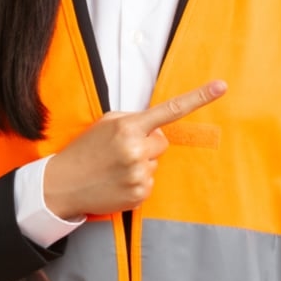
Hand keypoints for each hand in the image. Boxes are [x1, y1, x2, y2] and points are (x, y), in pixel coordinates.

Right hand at [42, 80, 227, 218]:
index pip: (170, 110)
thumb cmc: (85, 151)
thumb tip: (159, 127)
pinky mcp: (139, 194)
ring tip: (114, 168)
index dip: (199, 97)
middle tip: (120, 152)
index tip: (221, 86)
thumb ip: (134, 121)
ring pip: (156, 163)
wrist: (60, 185)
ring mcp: (139, 174)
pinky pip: (150, 182)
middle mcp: (136, 150)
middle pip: (162, 142)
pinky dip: (137, 182)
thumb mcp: (105, 125)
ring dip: (141, 164)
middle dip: (147, 144)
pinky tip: (116, 182)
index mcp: (128, 127)